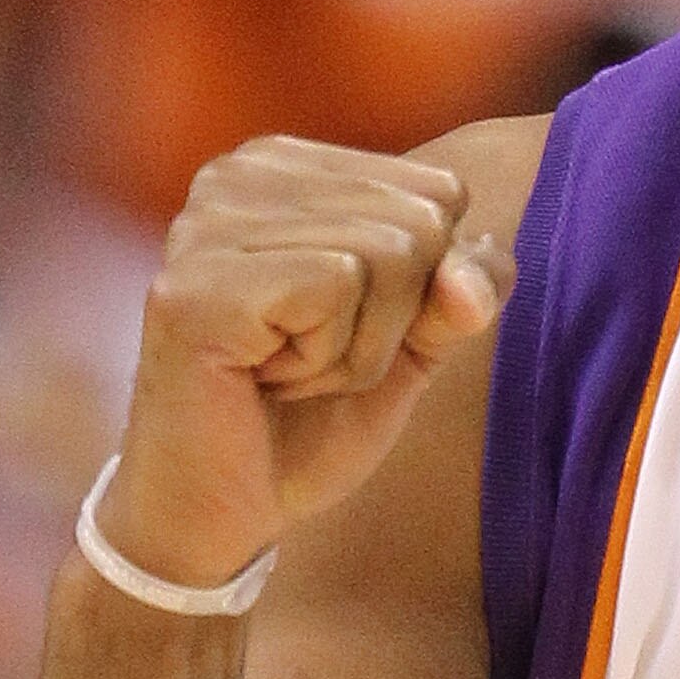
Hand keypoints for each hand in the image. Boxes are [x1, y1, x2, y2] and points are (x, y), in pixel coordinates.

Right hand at [106, 140, 513, 589]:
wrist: (218, 511)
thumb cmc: (305, 422)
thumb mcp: (410, 348)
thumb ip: (461, 294)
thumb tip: (478, 273)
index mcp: (286, 167)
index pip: (440, 193)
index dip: (421, 291)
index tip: (341, 331)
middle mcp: (239, 173)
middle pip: (419, 222)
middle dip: (391, 324)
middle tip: (311, 364)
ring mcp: (210, 219)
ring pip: (386, 254)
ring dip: (357, 351)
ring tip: (285, 374)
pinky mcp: (202, 278)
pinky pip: (338, 288)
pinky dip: (326, 362)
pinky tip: (264, 379)